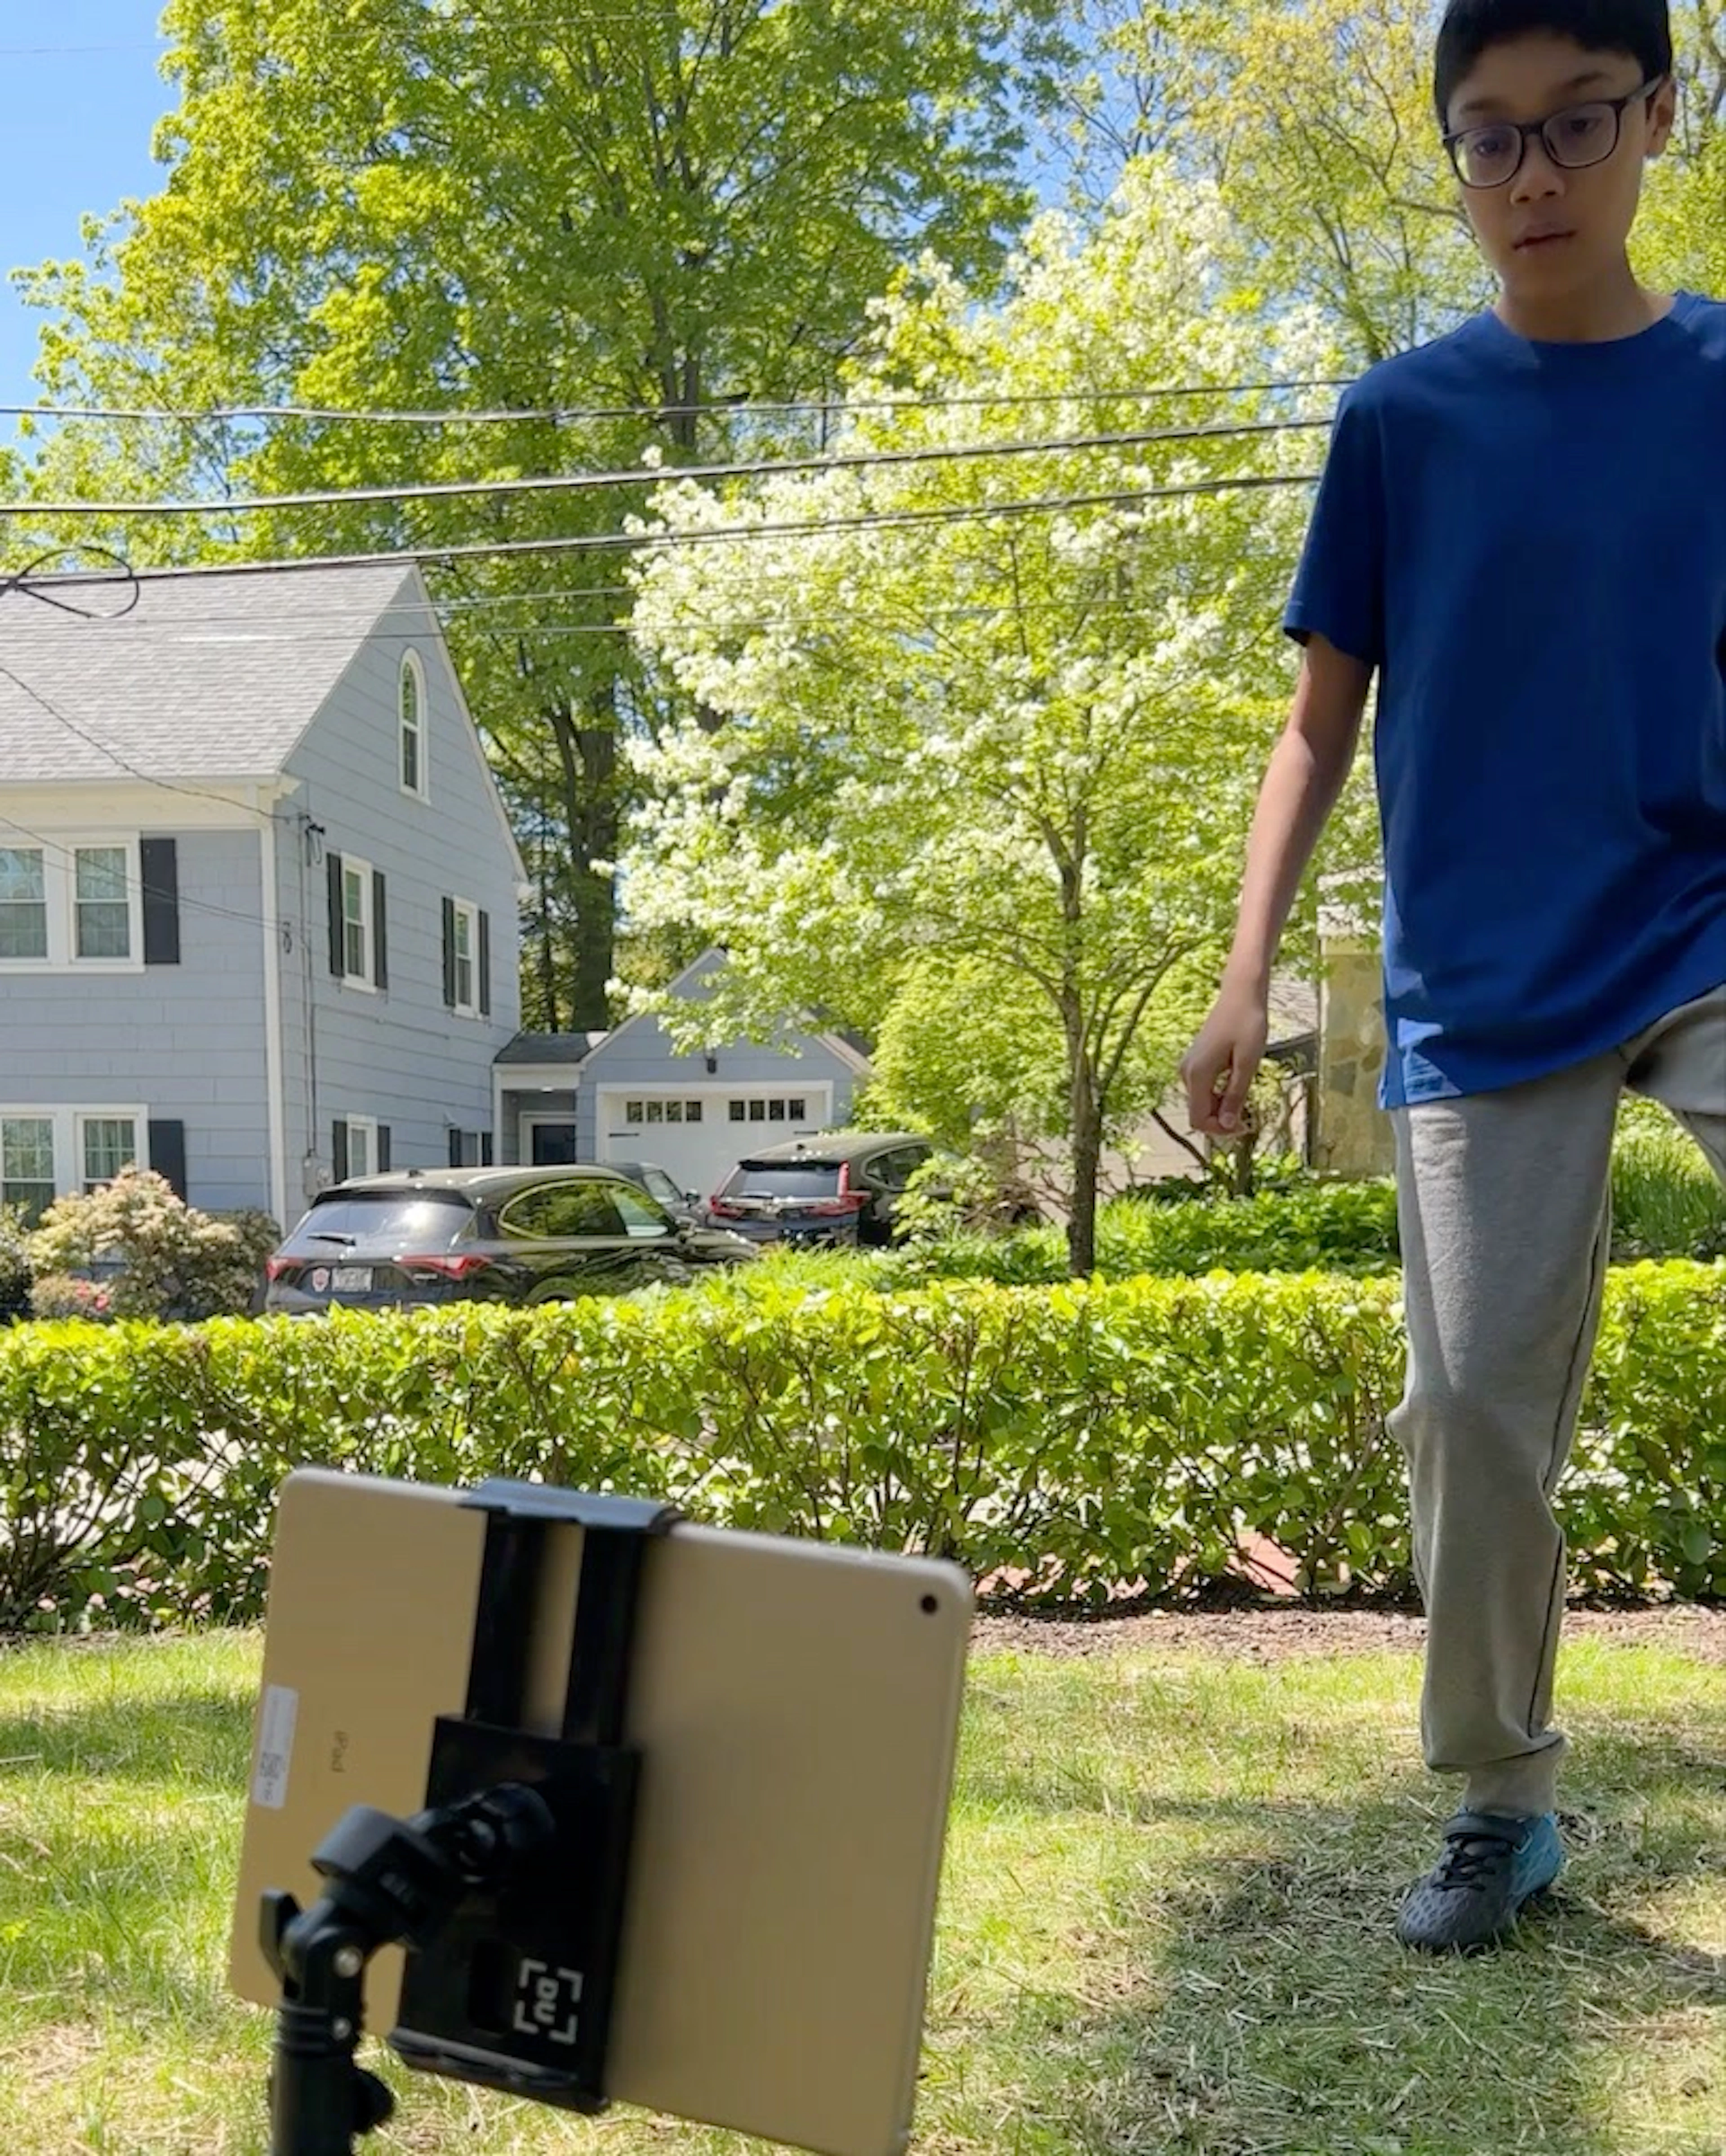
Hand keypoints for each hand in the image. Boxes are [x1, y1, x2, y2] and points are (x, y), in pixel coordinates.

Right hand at [1179, 983, 1268, 1138]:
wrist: (1240, 995)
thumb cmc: (1248, 1024)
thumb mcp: (1248, 1063)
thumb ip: (1235, 1095)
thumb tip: (1226, 1125)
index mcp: (1198, 1074)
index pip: (1199, 1119)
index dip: (1220, 1130)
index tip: (1245, 1126)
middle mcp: (1187, 1072)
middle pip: (1198, 1113)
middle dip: (1221, 1120)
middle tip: (1249, 1116)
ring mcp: (1188, 1067)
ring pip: (1200, 1103)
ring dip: (1221, 1108)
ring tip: (1245, 1097)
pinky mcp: (1194, 1062)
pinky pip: (1202, 1090)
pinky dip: (1218, 1096)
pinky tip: (1236, 1085)